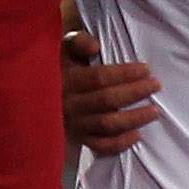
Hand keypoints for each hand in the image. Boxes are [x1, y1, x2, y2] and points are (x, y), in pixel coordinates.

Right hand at [63, 27, 161, 154]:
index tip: (145, 69)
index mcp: (67, 80)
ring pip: (107, 124)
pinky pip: (100, 146)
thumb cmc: (57, 68)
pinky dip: (119, 143)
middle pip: (108, 100)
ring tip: (154, 111)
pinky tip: (136, 135)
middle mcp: (70, 104)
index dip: (124, 73)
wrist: (33, 94)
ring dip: (133, 118)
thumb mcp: (62, 49)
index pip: (100, 77)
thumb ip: (77, 41)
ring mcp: (74, 124)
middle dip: (135, 92)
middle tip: (155, 85)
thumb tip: (95, 45)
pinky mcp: (77, 139)